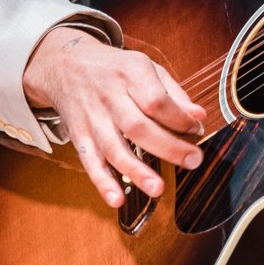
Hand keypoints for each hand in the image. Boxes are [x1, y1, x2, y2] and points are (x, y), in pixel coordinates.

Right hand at [22, 27, 208, 208]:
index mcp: (130, 74)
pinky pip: (90, 162)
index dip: (179, 119)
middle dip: (168, 147)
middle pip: (138, 126)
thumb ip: (173, 93)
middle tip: (193, 162)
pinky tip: (117, 199)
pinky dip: (103, 182)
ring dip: (136, 172)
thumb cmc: (114, 69)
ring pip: (113, 148)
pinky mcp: (77, 135)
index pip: (157, 101)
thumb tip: (199, 117)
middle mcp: (109, 96)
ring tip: (158, 189)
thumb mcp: (145, 67)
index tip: (196, 131)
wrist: (65, 65)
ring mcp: (92, 117)